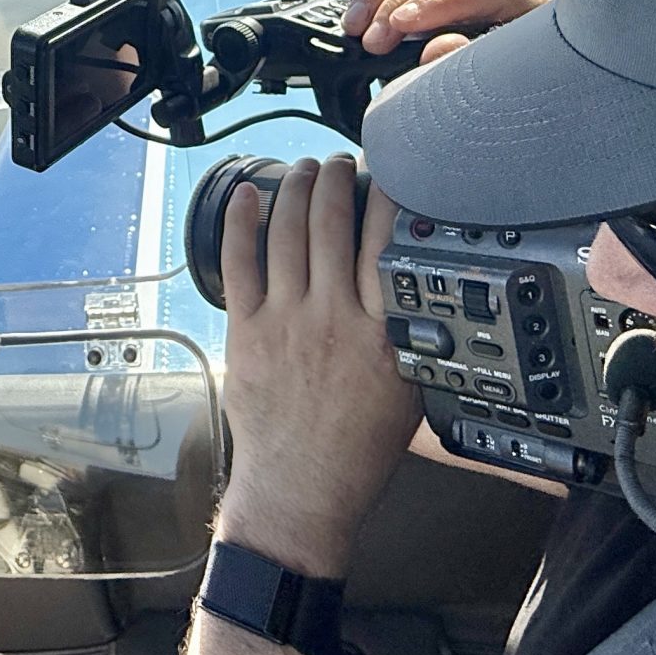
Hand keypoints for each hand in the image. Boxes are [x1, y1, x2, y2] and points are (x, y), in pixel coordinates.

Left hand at [215, 156, 415, 577]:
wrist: (303, 490)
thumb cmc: (359, 452)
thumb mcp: (409, 390)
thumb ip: (409, 335)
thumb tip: (416, 293)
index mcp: (380, 329)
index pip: (386, 240)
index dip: (389, 195)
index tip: (391, 174)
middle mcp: (332, 315)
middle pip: (332, 222)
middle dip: (337, 179)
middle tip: (342, 163)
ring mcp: (284, 320)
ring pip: (287, 233)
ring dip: (297, 190)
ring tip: (306, 170)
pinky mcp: (246, 332)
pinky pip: (239, 265)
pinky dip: (241, 224)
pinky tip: (247, 196)